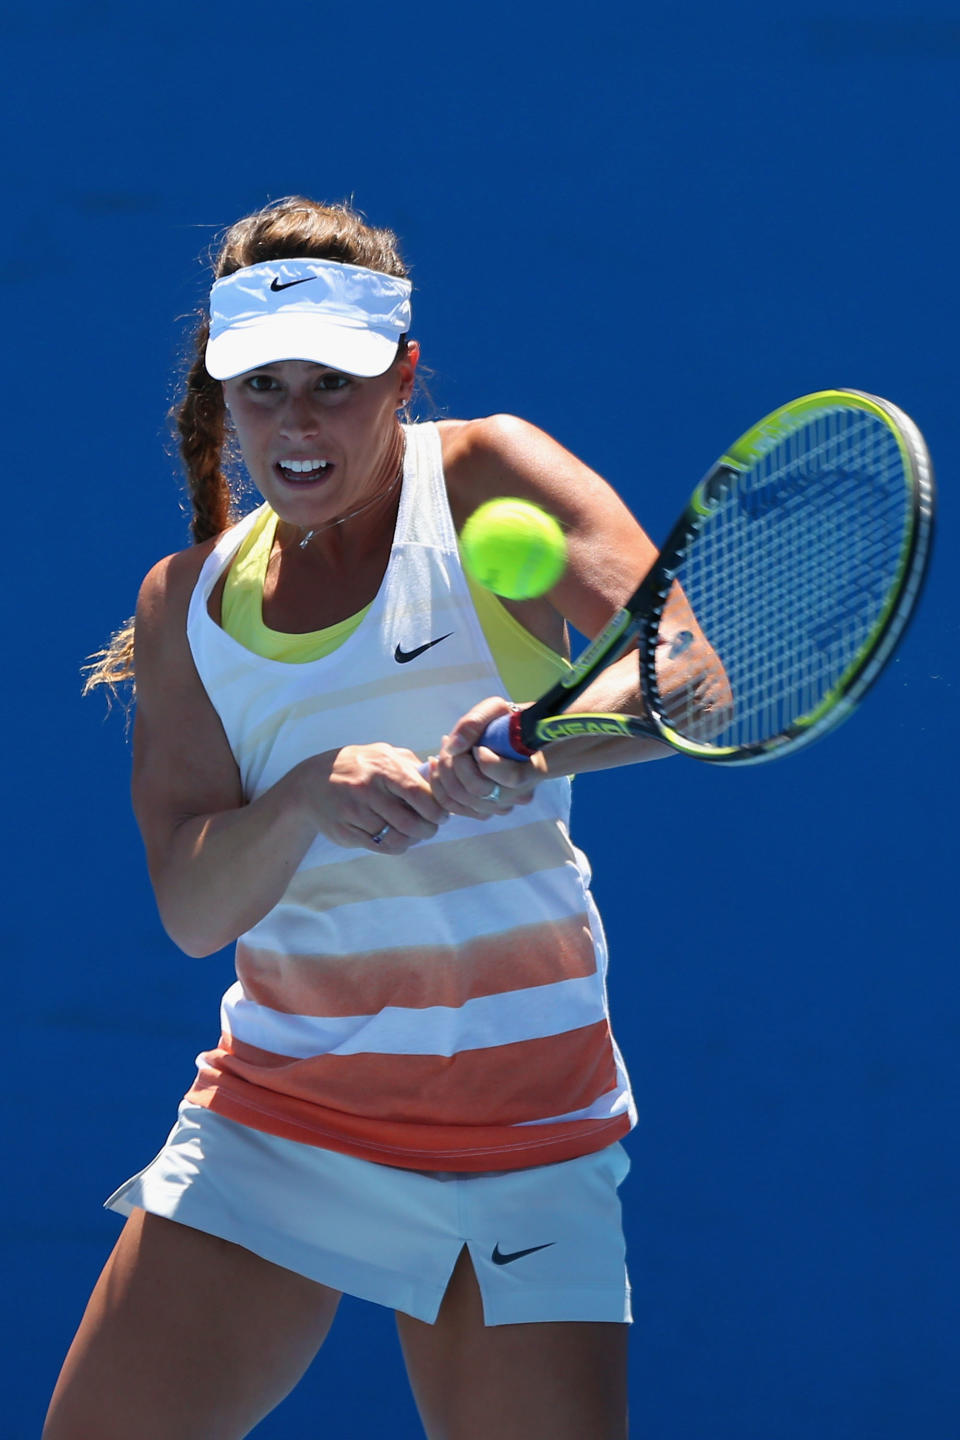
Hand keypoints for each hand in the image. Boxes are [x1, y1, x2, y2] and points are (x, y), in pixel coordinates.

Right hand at [308, 743, 449, 853]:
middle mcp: (367, 789)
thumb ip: (412, 765)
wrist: (310, 784)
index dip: (437, 809)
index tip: (442, 814)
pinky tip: (396, 838)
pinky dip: (395, 846)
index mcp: (382, 767)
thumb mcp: (382, 754)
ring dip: (412, 840)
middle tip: (431, 827)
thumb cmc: (358, 767)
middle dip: (428, 829)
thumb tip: (441, 778)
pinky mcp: (345, 832)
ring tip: (414, 833)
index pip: (419, 793)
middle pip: (410, 822)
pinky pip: (380, 847)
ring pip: (397, 838)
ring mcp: (354, 812)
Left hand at [427, 697, 547, 818]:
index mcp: (534, 767)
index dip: (489, 763)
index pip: (513, 777)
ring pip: (464, 800)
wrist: (509, 738)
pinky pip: (455, 808)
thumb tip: (454, 747)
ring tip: (445, 751)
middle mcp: (520, 793)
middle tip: (450, 743)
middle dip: (455, 764)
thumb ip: (474, 722)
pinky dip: (440, 785)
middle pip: (480, 790)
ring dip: (444, 773)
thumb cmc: (504, 721)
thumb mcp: (495, 709)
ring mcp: (503, 806)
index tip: (478, 747)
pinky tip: (439, 766)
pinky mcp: (485, 812)